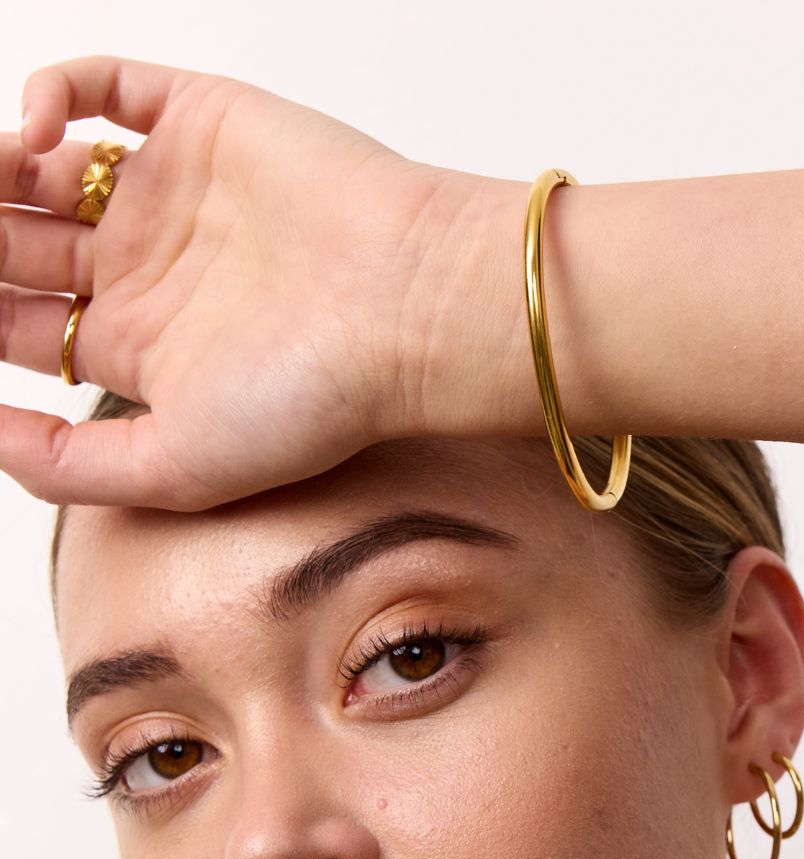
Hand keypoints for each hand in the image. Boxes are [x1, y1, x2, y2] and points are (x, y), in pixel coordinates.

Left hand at [0, 55, 483, 508]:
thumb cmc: (316, 397)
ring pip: (42, 164)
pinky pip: (102, 88)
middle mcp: (152, 269)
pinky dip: (49, 93)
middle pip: (17, 242)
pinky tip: (35, 132)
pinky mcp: (202, 122)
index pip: (17, 323)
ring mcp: (174, 193)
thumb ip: (70, 467)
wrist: (407, 310)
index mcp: (143, 347)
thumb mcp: (177, 468)